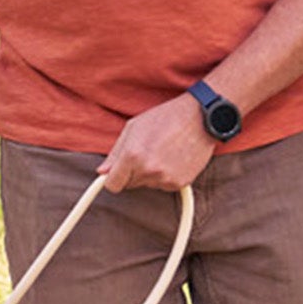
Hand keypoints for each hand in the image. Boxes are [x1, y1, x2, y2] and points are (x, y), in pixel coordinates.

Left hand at [100, 95, 218, 193]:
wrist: (199, 118)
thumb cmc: (165, 118)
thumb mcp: (134, 128)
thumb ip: (115, 152)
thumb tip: (103, 172)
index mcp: (132, 156)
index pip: (113, 185)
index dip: (114, 179)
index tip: (119, 174)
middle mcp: (147, 170)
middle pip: (131, 185)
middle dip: (134, 173)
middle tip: (147, 153)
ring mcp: (165, 178)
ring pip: (149, 185)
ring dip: (152, 174)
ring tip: (164, 153)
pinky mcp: (180, 183)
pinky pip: (165, 185)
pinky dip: (167, 176)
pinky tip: (174, 159)